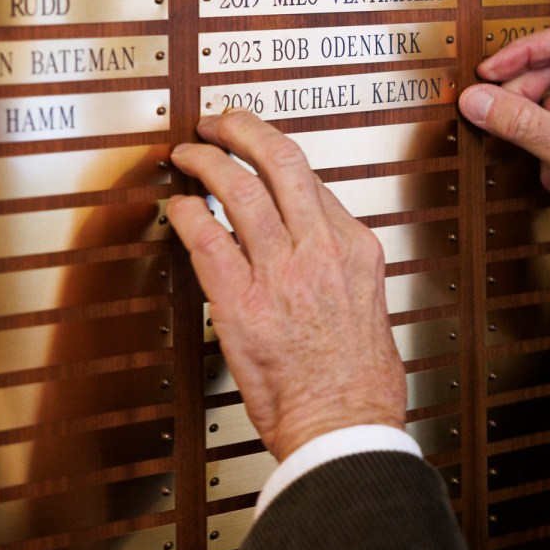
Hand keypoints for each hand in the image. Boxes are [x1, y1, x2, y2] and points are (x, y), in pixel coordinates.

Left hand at [168, 111, 406, 460]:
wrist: (345, 427)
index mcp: (355, 251)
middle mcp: (320, 251)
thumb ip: (342, 274)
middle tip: (222, 122)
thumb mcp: (372, 309)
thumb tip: (318, 261)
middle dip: (245, 130)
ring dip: (208, 162)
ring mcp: (281, 273)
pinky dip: (187, 214)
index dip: (279, 161)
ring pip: (240, 190)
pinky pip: (207, 238)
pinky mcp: (243, 302)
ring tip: (190, 153)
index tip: (262, 156)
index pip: (314, 183)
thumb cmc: (361, 387)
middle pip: (282, 163)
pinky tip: (177, 207)